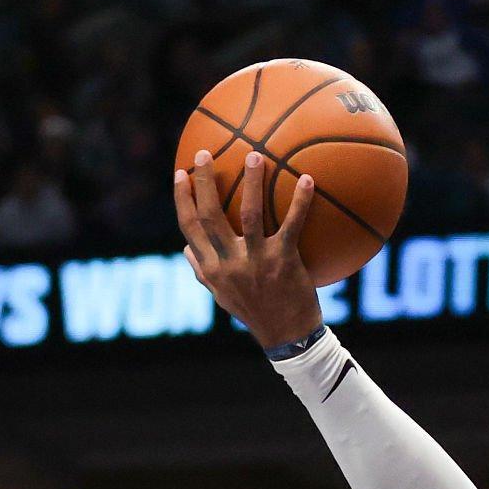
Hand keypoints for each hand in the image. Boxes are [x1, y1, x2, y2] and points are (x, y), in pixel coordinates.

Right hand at [175, 150, 322, 349]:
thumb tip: (185, 249)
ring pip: (249, 214)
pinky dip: (300, 201)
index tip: (180, 173)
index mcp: (211, 267)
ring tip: (254, 156)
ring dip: (251, 183)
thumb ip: (203, 271)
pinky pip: (292, 225)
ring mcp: (257, 260)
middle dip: (204, 182)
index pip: (189, 227)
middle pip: (210, 215)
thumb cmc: (255, 312)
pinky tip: (308, 179)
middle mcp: (229, 262)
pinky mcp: (285, 260)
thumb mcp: (222, 296)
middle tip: (205, 153)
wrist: (287, 335)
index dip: (182, 199)